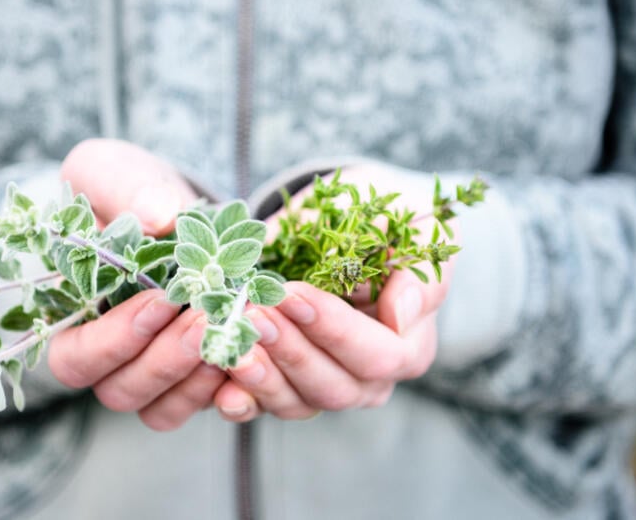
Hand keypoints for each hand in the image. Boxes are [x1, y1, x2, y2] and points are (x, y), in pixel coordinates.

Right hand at [48, 139, 224, 430]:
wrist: (176, 206)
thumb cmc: (127, 192)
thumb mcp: (113, 172)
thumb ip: (124, 189)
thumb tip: (160, 216)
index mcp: (72, 319)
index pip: (77, 358)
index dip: (115, 339)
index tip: (162, 299)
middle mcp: (110, 358)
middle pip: (122, 391)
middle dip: (165, 359)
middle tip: (205, 317)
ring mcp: (153, 374)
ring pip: (162, 409)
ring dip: (196, 379)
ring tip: (231, 331)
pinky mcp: (195, 376)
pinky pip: (206, 405)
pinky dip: (229, 387)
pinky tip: (252, 349)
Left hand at [213, 163, 455, 420]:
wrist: (346, 228)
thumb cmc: (387, 227)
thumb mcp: (415, 233)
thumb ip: (418, 273)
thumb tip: (400, 314)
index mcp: (407, 348)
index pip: (376, 355)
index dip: (334, 330)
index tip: (293, 294)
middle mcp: (367, 381)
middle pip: (332, 386)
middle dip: (289, 349)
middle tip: (252, 310)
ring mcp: (321, 389)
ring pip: (294, 402)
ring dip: (259, 374)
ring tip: (229, 335)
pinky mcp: (282, 388)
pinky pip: (259, 407)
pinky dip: (237, 399)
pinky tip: (217, 385)